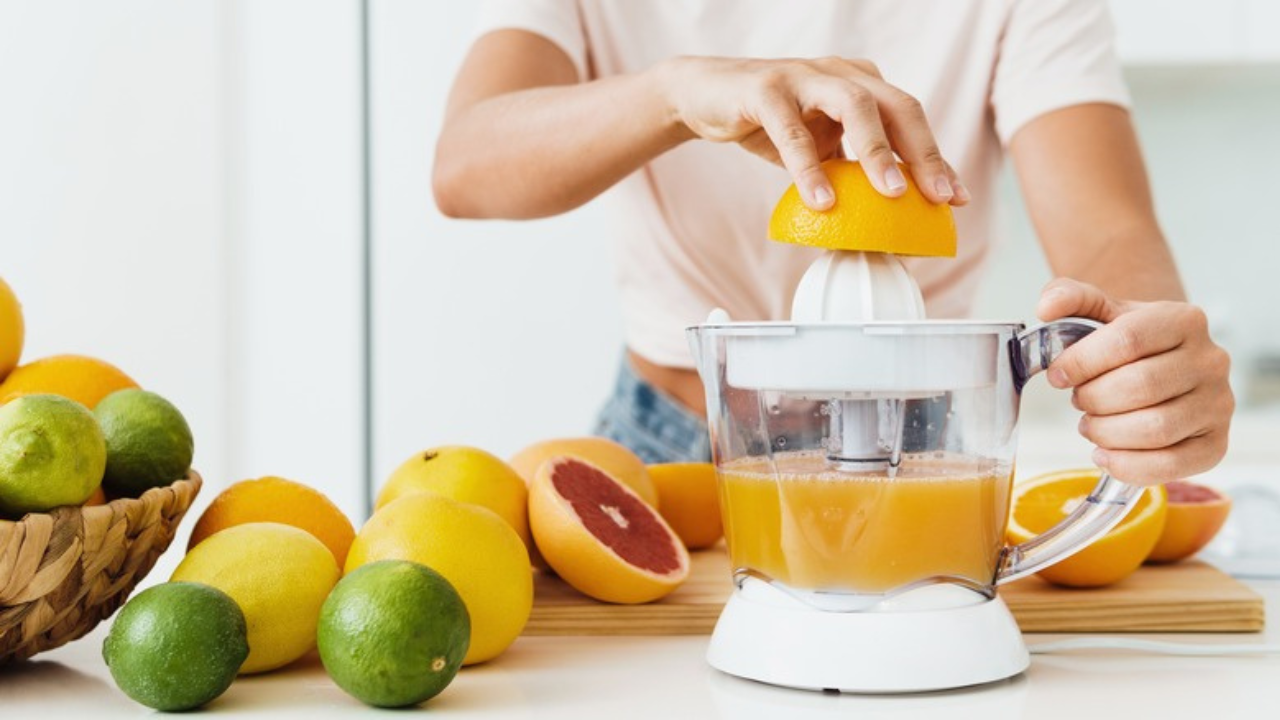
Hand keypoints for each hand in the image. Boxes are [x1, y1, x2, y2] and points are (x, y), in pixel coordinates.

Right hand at [657, 56, 968, 210]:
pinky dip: (809, 167)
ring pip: (854, 106)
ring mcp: (804, 77)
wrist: (705, 95)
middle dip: (922, 153)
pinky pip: (793, 131)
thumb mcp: (817, 144)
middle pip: (896, 106)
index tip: (955, 198)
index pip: (909, 118)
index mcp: (860, 83)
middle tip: (938, 196)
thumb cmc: (768, 121)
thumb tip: (882, 216)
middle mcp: (840, 73)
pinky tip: (822, 201)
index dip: (935, 157)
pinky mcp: (765, 89)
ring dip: (877, 152)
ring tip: (891, 195)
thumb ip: (848, 165)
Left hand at [1037, 278, 1233, 484]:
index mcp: (1184, 320)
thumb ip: (1070, 298)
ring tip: (1091, 424)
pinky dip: (1127, 465)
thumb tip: (1046, 307)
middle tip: (1078, 401)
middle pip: (1140, 387)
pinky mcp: (1215, 444)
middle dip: (1093, 399)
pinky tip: (1105, 453)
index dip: (1082, 362)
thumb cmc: (1129, 341)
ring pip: (1155, 429)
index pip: (1128, 340)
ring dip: (1106, 432)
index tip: (1057, 375)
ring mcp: (1217, 404)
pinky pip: (1170, 466)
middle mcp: (1210, 361)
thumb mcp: (1101, 311)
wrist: (1165, 362)